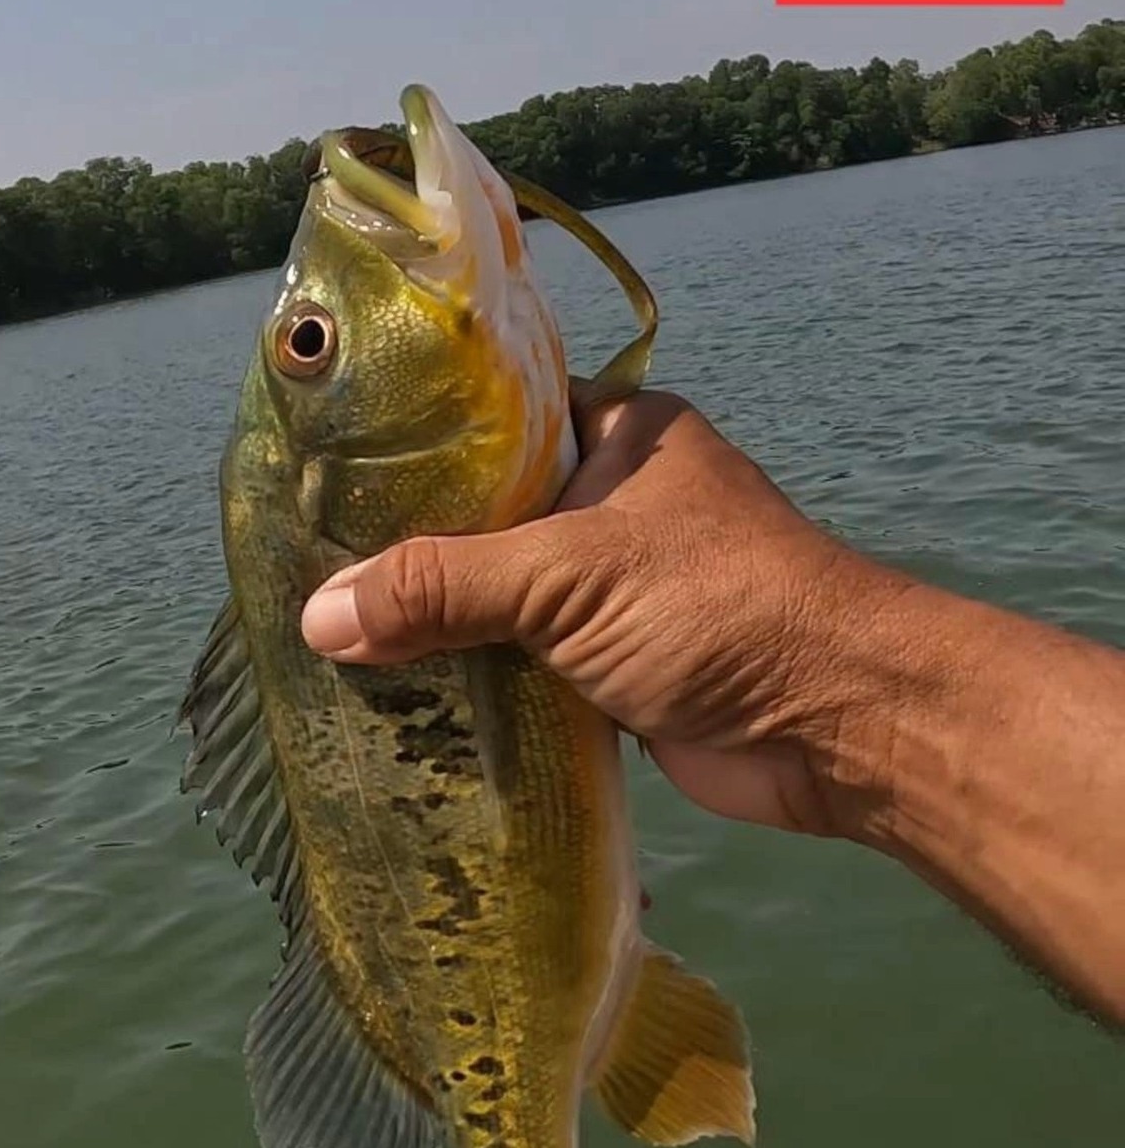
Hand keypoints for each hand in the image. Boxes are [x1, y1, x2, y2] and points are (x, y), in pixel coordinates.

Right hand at [300, 391, 899, 836]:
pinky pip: (523, 662)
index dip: (412, 449)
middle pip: (488, 518)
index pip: (493, 423)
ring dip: (438, 625)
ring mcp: (620, 587)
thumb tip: (316, 618)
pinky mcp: (619, 666)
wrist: (839, 725)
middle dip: (412, 551)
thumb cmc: (714, 607)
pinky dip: (473, 679)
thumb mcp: (565, 577)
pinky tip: (397, 696)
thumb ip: (442, 587)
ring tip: (332, 638)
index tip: (324, 479)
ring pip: (502, 597)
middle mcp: (617, 501)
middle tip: (309, 570)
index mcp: (619, 435)